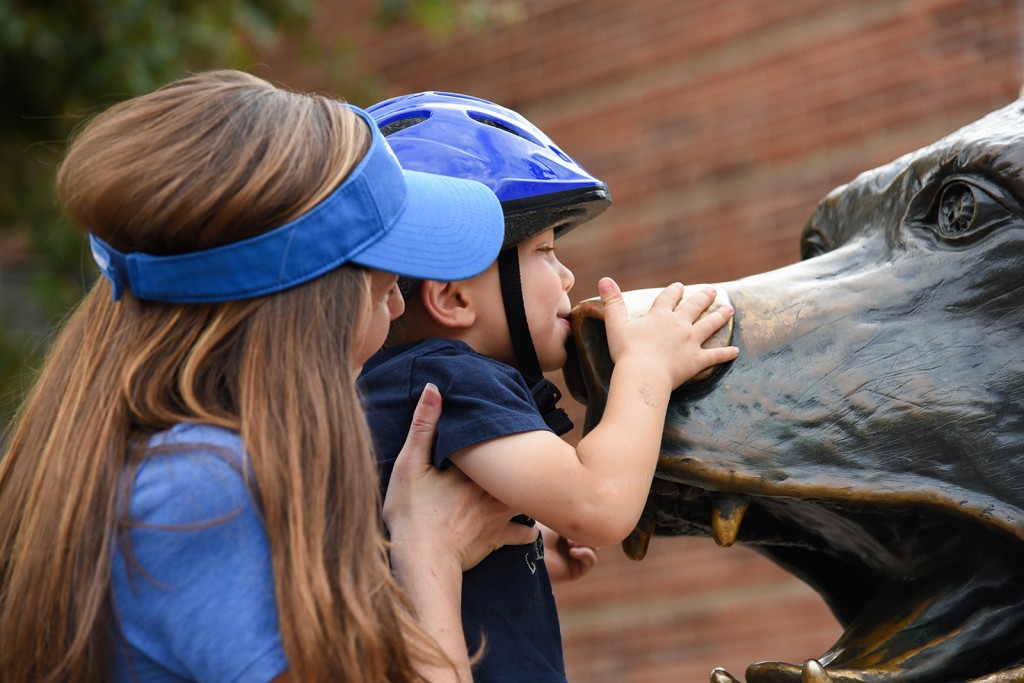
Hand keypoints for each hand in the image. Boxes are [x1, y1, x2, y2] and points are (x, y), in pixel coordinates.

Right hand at [383, 383, 537, 572]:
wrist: (422, 561)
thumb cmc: (412, 513)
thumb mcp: (409, 465)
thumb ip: (423, 427)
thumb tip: (435, 388)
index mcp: (474, 469)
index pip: (499, 447)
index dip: (508, 438)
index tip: (516, 428)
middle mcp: (492, 489)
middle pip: (518, 471)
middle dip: (525, 464)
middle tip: (534, 454)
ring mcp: (499, 516)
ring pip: (526, 499)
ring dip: (529, 494)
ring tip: (534, 486)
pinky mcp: (498, 540)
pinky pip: (523, 535)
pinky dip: (527, 532)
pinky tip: (526, 530)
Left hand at [538, 523, 596, 583]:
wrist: (530, 554)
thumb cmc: (540, 534)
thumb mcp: (559, 521)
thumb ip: (576, 518)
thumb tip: (592, 518)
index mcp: (563, 532)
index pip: (584, 526)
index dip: (584, 522)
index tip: (574, 519)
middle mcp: (568, 546)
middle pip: (592, 536)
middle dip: (586, 532)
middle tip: (573, 532)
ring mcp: (573, 559)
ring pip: (594, 547)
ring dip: (586, 542)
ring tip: (570, 542)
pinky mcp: (575, 571)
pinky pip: (591, 560)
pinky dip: (586, 553)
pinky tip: (573, 551)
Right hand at [598, 277, 737, 388]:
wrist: (643, 374)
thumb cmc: (627, 351)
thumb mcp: (615, 324)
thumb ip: (612, 302)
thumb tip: (604, 279)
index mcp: (660, 315)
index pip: (668, 297)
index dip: (674, 291)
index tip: (679, 286)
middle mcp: (679, 324)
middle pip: (694, 306)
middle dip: (703, 297)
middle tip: (712, 291)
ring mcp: (690, 342)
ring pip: (709, 325)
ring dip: (720, 317)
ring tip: (729, 309)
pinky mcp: (697, 360)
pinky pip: (715, 355)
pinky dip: (726, 354)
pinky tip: (736, 351)